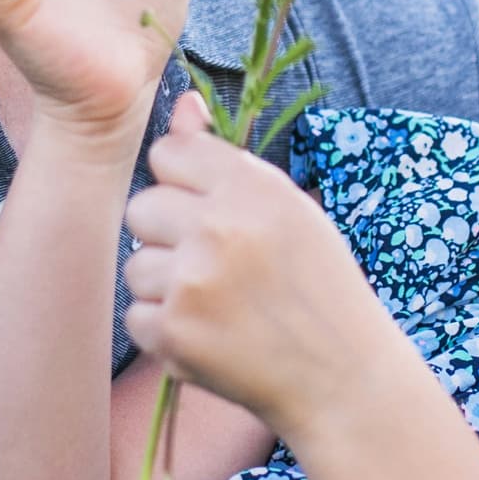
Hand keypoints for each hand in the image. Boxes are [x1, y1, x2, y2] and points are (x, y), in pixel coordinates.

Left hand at [120, 92, 410, 433]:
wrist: (342, 378)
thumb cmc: (318, 287)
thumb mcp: (288, 209)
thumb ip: (227, 159)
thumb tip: (183, 102)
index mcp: (252, 187)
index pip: (168, 153)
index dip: (183, 183)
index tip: (208, 212)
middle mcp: (219, 226)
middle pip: (142, 207)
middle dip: (169, 236)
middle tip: (216, 267)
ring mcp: (192, 281)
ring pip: (136, 266)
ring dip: (167, 289)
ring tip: (219, 307)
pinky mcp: (173, 331)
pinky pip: (137, 317)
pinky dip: (166, 332)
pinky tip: (211, 337)